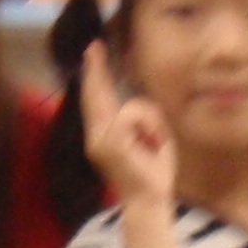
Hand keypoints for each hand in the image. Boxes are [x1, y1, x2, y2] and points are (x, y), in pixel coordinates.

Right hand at [79, 45, 178, 210]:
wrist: (149, 202)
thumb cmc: (152, 173)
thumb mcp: (149, 139)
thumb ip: (140, 120)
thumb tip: (136, 105)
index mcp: (102, 137)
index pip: (96, 101)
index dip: (94, 77)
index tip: (92, 55)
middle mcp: (95, 137)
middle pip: (96, 95)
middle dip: (96, 70)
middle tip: (94, 45)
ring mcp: (99, 140)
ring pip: (129, 107)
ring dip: (151, 122)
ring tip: (154, 143)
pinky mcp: (109, 142)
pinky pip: (133, 115)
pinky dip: (150, 126)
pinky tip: (153, 143)